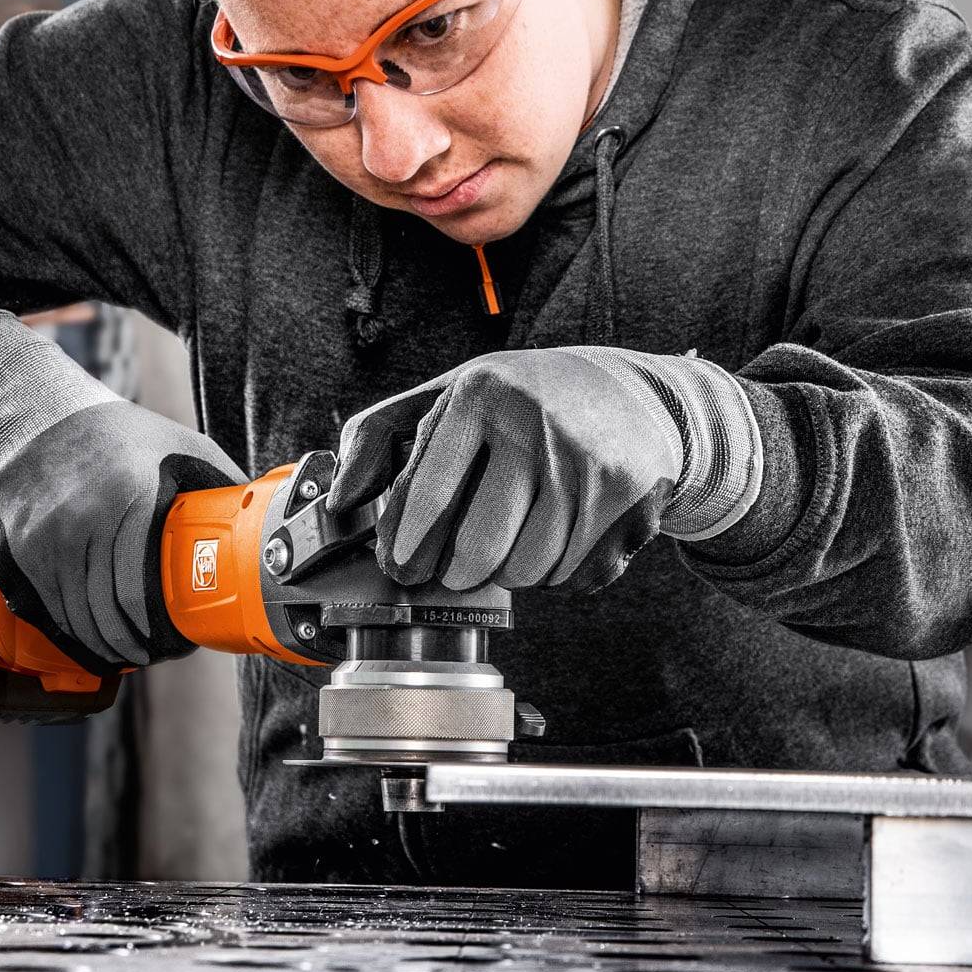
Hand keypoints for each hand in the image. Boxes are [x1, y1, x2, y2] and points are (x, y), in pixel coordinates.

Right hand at [0, 308, 243, 671]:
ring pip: (78, 617)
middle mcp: (81, 521)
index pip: (140, 589)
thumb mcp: (180, 445)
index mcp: (129, 497)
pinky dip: (74, 630)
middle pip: (109, 611)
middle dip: (139, 643)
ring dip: (106, 644)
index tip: (180, 641)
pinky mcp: (21, 551)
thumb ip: (219, 483)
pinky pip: (50, 608)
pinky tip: (96, 637)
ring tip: (132, 650)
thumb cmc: (118, 433)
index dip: (161, 628)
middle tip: (160, 652)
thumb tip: (260, 520)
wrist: (39, 418)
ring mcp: (46, 539)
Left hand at [325, 347, 761, 594]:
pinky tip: (555, 534)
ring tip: (511, 537)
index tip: (399, 566)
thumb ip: (378, 437)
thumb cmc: (520, 401)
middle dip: (457, 573)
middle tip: (455, 567)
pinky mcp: (627, 499)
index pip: (428, 493)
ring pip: (527, 570)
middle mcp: (535, 426)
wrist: (632, 397)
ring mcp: (586, 464)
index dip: (405, 544)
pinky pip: (571, 575)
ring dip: (509, 571)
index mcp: (480, 395)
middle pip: (478, 549)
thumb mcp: (447, 397)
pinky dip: (554, 571)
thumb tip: (340, 498)